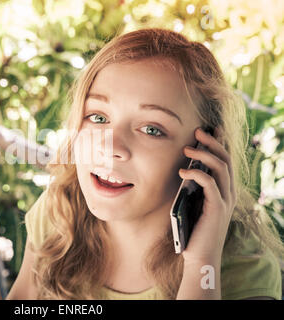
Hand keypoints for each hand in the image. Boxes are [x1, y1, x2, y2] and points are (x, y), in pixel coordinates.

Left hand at [178, 126, 236, 264]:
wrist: (199, 256)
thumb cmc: (193, 230)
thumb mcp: (194, 204)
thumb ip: (194, 188)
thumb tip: (184, 169)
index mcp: (224, 191)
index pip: (226, 162)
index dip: (220, 144)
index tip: (211, 129)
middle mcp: (229, 193)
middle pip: (226, 159)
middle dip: (213, 142)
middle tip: (198, 131)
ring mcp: (225, 200)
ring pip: (220, 167)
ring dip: (204, 154)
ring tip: (188, 147)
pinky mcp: (217, 208)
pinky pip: (209, 183)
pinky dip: (196, 173)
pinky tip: (183, 171)